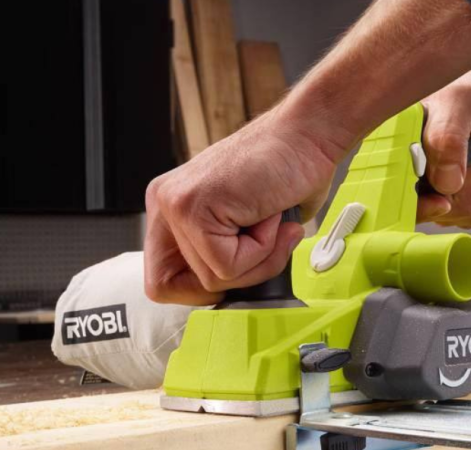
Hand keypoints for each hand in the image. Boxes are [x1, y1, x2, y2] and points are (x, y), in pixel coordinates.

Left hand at [144, 108, 349, 304]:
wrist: (308, 135)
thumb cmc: (289, 171)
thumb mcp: (246, 226)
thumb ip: (226, 256)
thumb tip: (229, 293)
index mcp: (170, 208)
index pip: (162, 281)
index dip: (202, 289)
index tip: (239, 270)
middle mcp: (164, 204)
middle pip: (179, 287)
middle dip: (234, 279)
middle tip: (265, 245)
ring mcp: (174, 204)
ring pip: (211, 279)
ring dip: (258, 259)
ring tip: (272, 220)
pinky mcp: (193, 207)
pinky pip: (228, 265)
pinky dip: (263, 249)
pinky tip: (270, 213)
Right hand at [416, 45, 470, 226]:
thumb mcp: (460, 105)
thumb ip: (448, 138)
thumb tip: (445, 183)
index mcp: (401, 149)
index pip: (396, 194)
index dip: (419, 206)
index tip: (443, 202)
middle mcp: (416, 172)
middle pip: (432, 212)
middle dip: (464, 196)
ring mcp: (439, 188)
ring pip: (459, 217)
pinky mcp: (462, 197)